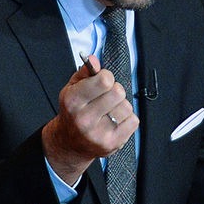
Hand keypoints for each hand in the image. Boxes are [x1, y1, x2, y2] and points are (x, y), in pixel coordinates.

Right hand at [41, 54, 138, 183]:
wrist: (70, 143)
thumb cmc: (74, 112)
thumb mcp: (72, 88)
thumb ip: (85, 72)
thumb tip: (94, 60)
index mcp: (73, 101)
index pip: (104, 80)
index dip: (107, 77)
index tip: (102, 82)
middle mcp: (84, 119)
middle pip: (118, 92)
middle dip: (115, 91)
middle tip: (107, 97)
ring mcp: (98, 134)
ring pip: (127, 107)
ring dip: (121, 106)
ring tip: (110, 111)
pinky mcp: (111, 144)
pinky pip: (134, 121)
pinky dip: (127, 119)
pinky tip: (115, 122)